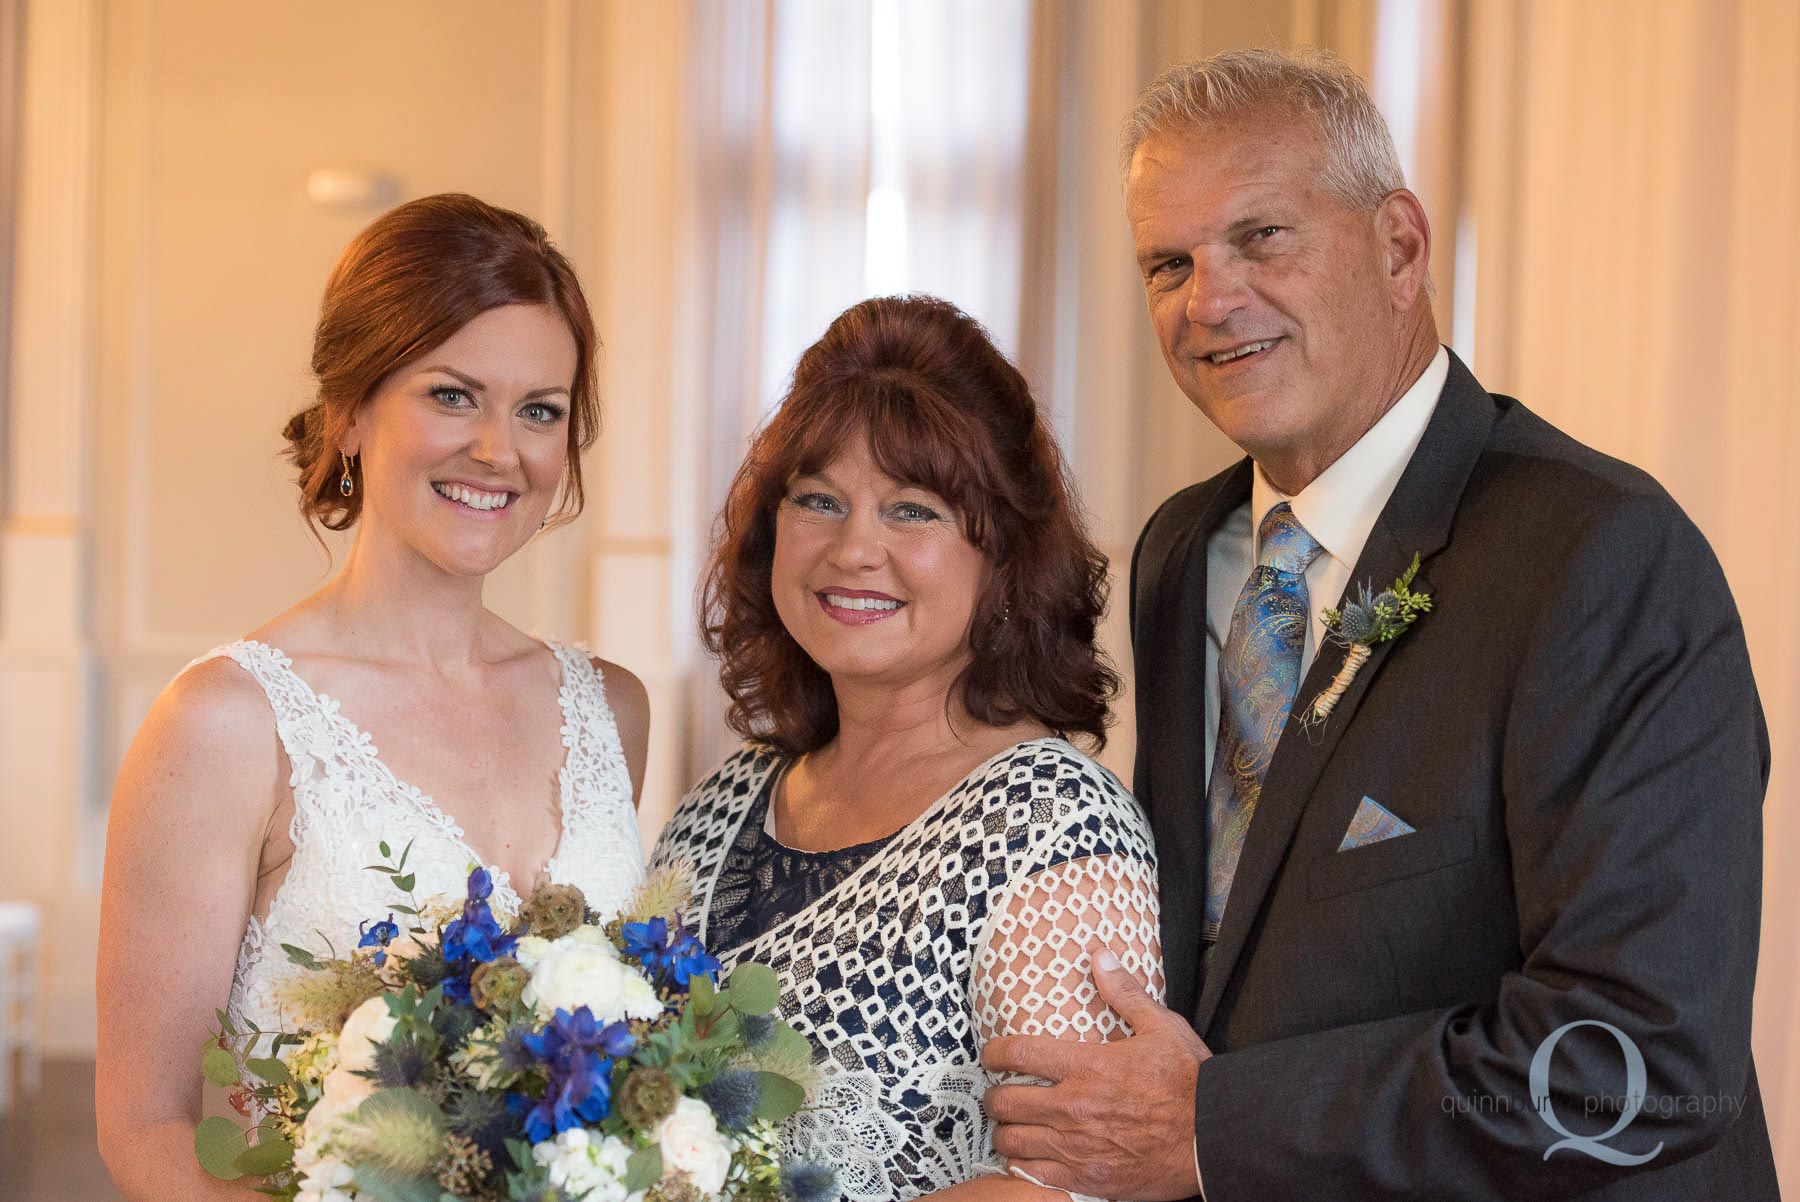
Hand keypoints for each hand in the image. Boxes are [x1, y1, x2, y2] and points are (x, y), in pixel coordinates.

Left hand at [983, 945, 1211, 1199]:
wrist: (1216, 1139)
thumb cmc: (1191, 1083)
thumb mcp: (1162, 1027)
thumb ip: (1124, 992)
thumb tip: (1098, 955)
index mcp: (1088, 1065)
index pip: (1018, 1053)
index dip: (994, 1053)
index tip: (990, 1055)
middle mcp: (1074, 1107)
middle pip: (1006, 1101)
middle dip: (994, 1096)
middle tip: (997, 1093)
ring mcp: (1078, 1147)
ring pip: (1014, 1141)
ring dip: (1005, 1132)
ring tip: (1009, 1126)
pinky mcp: (1089, 1178)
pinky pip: (1036, 1175)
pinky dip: (1024, 1165)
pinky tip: (1027, 1158)